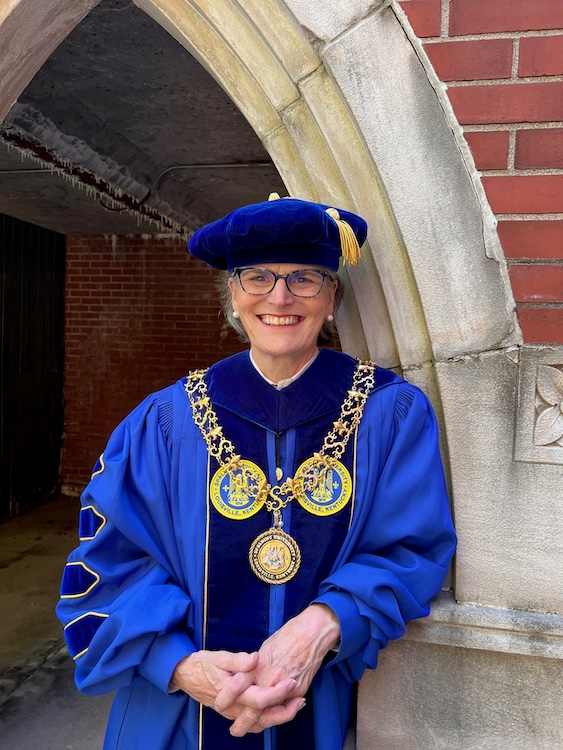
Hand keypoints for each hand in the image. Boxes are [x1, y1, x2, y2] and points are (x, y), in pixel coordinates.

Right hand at [172, 650, 303, 731]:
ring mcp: (233, 713)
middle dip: (285, 711)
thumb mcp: (219, 657)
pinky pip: (254, 722)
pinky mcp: (234, 713)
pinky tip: (281, 707)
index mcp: (232, 694)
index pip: (259, 699)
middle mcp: (233, 708)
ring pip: (260, 723)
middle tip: (301, 699)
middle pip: (263, 718)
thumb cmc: (203, 664)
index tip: (291, 682)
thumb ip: (238, 660)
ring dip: (280, 716)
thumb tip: (256, 658)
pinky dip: (269, 717)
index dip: (277, 693)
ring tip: (297, 704)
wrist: (185, 675)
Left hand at [217, 604, 339, 736]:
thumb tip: (248, 674)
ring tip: (252, 728)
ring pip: (270, 714)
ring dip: (261, 723)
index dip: (227, 696)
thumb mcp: (265, 648)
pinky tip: (272, 716)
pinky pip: (285, 709)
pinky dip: (278, 714)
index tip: (219, 704)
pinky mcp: (298, 692)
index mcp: (258, 667)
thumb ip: (256, 666)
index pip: (237, 686)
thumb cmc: (288, 636)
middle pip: (254, 709)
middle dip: (243, 723)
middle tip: (235, 730)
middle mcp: (270, 680)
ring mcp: (285, 689)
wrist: (311, 634)